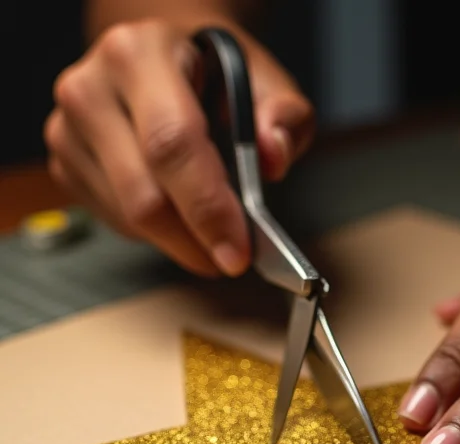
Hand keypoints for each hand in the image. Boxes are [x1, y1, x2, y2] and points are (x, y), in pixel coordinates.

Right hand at [45, 19, 313, 276]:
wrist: (166, 58)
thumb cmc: (217, 74)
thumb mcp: (266, 83)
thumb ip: (283, 117)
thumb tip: (272, 155)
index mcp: (141, 55)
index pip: (172, 144)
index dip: (207, 207)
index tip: (238, 251)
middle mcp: (91, 89)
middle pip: (144, 195)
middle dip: (195, 242)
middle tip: (232, 259)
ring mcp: (68, 129)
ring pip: (129, 218)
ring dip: (179, 240)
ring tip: (211, 230)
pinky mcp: (64, 165)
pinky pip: (115, 222)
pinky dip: (155, 234)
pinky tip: (178, 211)